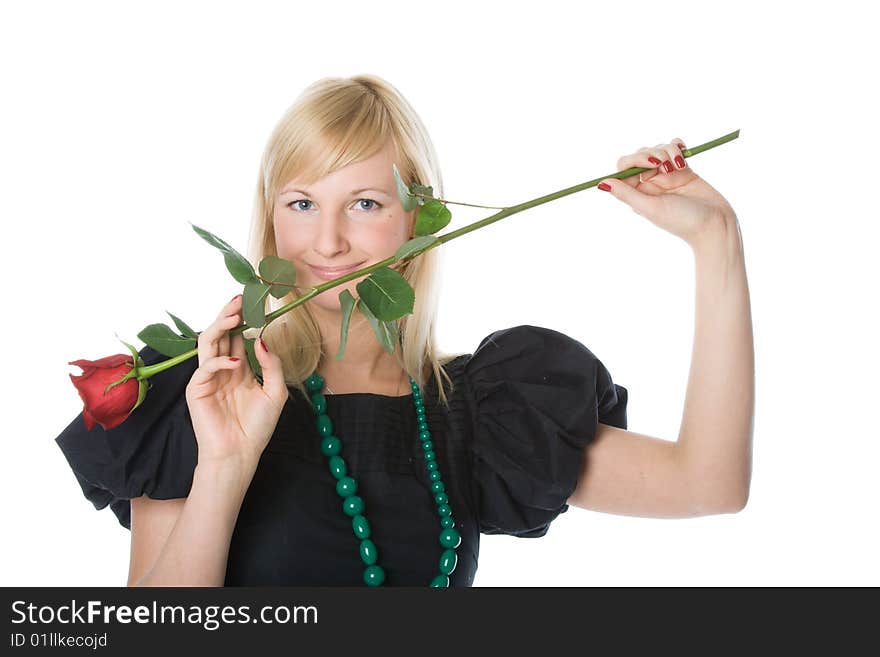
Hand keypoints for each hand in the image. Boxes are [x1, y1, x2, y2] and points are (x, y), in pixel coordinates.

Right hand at [185, 294, 287, 469]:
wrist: (241, 453)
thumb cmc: (257, 427)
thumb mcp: (275, 392)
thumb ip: (270, 365)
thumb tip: (260, 339)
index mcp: (239, 368)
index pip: (237, 337)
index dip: (244, 320)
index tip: (254, 302)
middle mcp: (222, 368)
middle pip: (220, 333)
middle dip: (229, 315)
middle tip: (240, 299)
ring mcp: (207, 377)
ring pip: (207, 342)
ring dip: (219, 326)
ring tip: (234, 316)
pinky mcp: (197, 389)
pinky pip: (205, 367)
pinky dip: (220, 361)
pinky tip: (235, 363)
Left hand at [598, 138, 736, 247]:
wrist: (715, 224)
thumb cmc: (682, 221)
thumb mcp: (651, 208)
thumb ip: (626, 194)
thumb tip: (601, 183)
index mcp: (637, 192)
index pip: (625, 166)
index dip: (635, 159)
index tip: (652, 164)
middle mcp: (649, 183)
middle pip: (641, 154)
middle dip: (654, 154)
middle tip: (666, 166)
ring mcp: (666, 175)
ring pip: (659, 148)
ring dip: (669, 152)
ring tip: (679, 166)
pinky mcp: (683, 169)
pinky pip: (674, 148)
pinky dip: (677, 147)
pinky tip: (684, 155)